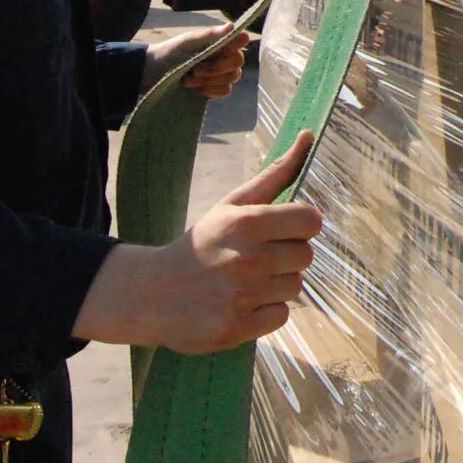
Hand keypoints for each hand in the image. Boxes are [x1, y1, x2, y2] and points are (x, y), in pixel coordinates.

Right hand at [73, 131, 322, 352]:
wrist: (152, 292)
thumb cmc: (203, 242)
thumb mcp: (233, 204)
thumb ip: (276, 173)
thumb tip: (308, 134)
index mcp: (249, 223)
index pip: (311, 221)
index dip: (300, 226)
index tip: (281, 230)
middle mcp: (249, 259)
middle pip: (306, 256)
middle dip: (286, 256)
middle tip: (256, 257)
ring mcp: (243, 296)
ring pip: (295, 287)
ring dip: (276, 285)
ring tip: (245, 281)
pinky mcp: (237, 328)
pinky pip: (280, 316)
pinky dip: (265, 312)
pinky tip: (241, 303)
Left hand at [146, 24, 251, 99]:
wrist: (153, 74)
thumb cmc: (171, 52)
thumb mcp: (188, 42)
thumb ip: (210, 35)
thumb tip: (231, 26)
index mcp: (220, 41)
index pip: (241, 39)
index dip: (237, 44)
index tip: (224, 50)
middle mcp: (225, 56)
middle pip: (238, 62)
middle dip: (216, 68)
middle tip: (195, 70)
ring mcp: (222, 73)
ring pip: (231, 78)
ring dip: (209, 80)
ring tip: (188, 80)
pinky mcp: (216, 89)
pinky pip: (225, 90)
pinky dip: (210, 90)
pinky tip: (195, 89)